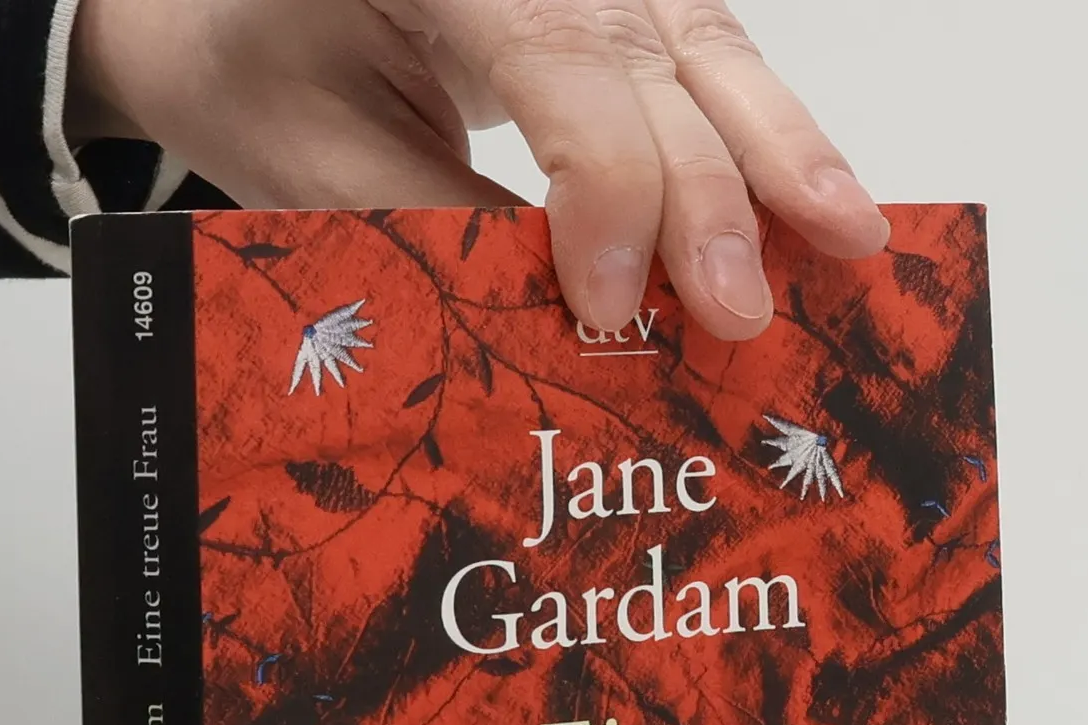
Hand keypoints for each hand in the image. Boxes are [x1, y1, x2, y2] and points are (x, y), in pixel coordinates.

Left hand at [67, 0, 888, 340]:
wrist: (238, 1)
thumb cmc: (266, 72)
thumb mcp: (316, 168)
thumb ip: (444, 235)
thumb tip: (574, 329)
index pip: (561, 57)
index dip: (607, 187)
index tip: (616, 306)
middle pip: (654, 54)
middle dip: (712, 194)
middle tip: (741, 315)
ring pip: (707, 47)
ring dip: (779, 156)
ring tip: (849, 241)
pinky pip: (709, 60)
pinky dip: (766, 142)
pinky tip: (820, 208)